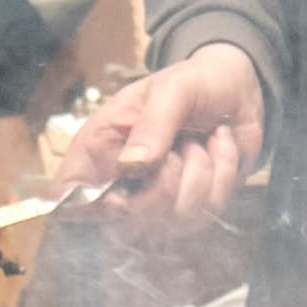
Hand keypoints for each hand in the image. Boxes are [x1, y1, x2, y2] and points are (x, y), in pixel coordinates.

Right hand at [64, 44, 268, 227]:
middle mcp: (122, 182)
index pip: (69, 197)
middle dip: (165, 187)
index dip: (86, 208)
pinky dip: (223, 174)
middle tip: (182, 147)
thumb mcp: (172, 88)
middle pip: (127, 224)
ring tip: (200, 140)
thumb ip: (153, 124)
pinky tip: (218, 147)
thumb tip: (132, 165)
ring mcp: (159, 201)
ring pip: (174, 221)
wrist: (237, 87)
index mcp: (99, 150)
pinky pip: (209, 212)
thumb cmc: (194, 82)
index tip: (118, 197)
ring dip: (201, 173)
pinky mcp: (194, 208)